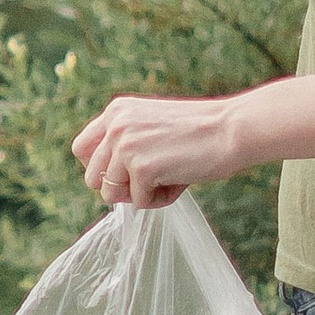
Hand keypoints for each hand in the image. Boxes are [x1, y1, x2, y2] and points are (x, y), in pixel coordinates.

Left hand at [71, 91, 237, 207]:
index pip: (81, 149)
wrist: (233, 129)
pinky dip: (160, 200)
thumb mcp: (152, 126)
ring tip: (168, 179)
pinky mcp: (140, 167)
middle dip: (118, 188)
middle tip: (149, 182)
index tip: (122, 175)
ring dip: (139, 195)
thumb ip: (126, 143)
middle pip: (91, 178)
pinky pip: (138, 202)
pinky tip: (180, 180)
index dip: (99, 169)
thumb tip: (105, 184)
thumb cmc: (201, 133)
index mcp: (116, 111)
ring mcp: (125, 145)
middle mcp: (115, 125)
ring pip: (110, 194)